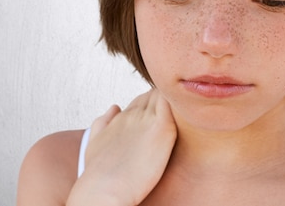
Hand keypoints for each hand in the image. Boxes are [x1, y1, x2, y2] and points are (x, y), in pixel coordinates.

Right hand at [67, 89, 176, 205]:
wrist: (103, 189)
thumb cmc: (99, 174)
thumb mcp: (93, 142)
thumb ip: (103, 123)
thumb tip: (115, 107)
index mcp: (121, 116)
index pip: (143, 100)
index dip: (153, 106)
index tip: (162, 119)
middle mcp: (134, 113)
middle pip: (155, 95)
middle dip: (165, 102)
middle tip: (177, 119)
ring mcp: (148, 119)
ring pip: (166, 96)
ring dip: (175, 104)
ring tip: (186, 118)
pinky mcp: (162, 127)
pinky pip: (175, 104)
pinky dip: (183, 106)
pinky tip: (190, 117)